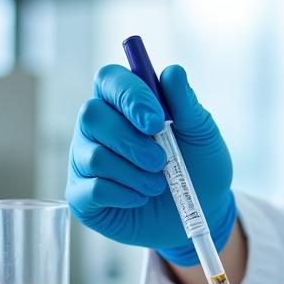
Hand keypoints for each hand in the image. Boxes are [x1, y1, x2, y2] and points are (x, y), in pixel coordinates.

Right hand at [67, 63, 236, 263]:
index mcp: (123, 102)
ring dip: (134, 173)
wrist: (200, 211)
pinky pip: (93, 189)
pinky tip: (141, 197)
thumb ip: (185, 103)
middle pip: (91, 114)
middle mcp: (97, 127)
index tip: (156, 120)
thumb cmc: (199, 164)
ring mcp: (84, 160)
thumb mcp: (201, 132)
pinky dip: (125, 194)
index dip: (129, 94)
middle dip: (130, 140)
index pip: (109, 79)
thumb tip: (172, 72)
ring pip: (94, 156)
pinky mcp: (82, 195)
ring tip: (158, 184)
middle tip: (160, 160)